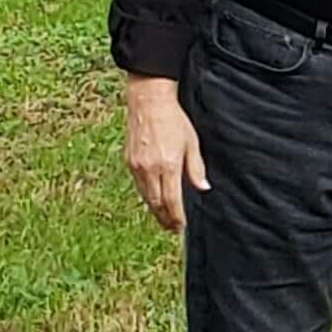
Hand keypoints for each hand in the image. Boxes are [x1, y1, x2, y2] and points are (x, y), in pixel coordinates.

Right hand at [123, 75, 208, 230]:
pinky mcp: (129, 161)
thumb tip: (203, 188)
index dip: (176, 217)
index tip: (180, 227)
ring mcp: (137, 166)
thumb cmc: (174, 120)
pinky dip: (146, 196)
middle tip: (172, 228)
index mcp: (168, 165)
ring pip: (145, 197)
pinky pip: (138, 185)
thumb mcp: (192, 143)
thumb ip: (196, 168)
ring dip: (155, 210)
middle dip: (165, 219)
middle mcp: (150, 169)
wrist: (149, 102)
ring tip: (164, 219)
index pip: (171, 201)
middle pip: (156, 203)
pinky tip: (153, 200)